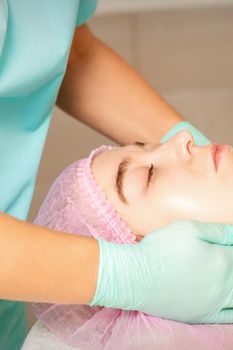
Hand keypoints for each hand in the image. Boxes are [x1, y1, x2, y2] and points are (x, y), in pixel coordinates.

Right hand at [90, 220, 232, 323]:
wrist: (137, 276)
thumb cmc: (161, 249)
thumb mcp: (188, 228)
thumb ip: (217, 231)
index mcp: (222, 259)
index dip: (232, 248)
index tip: (228, 248)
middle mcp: (223, 283)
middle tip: (224, 263)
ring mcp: (214, 302)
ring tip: (227, 280)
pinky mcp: (202, 315)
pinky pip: (229, 317)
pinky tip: (230, 302)